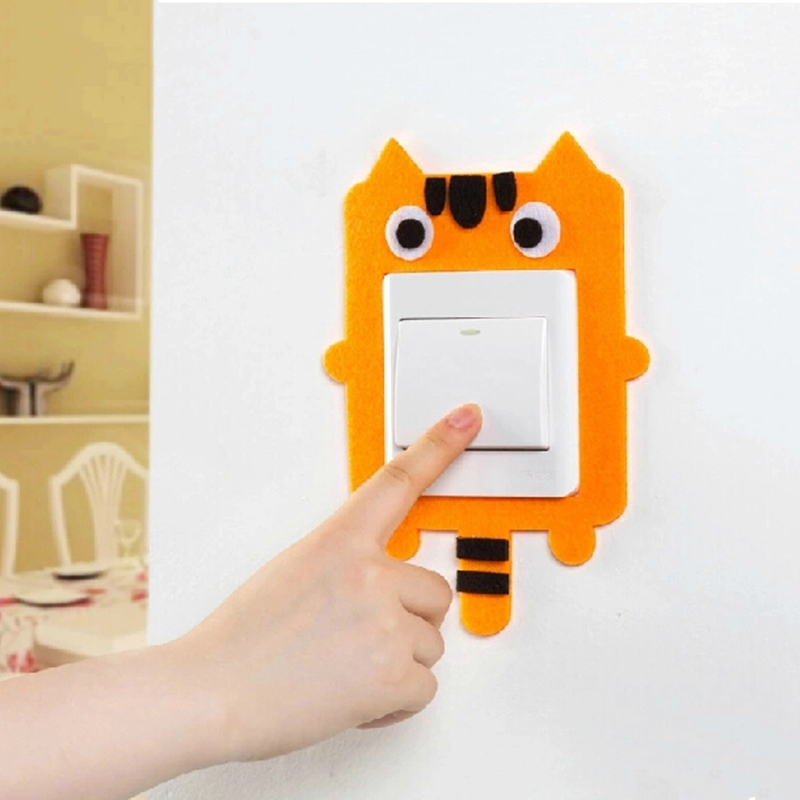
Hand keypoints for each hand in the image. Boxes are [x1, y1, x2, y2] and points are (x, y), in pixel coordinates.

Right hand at [177, 403, 481, 762]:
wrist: (210, 693)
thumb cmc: (241, 638)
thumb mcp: (294, 570)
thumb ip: (346, 563)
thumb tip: (381, 584)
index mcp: (340, 541)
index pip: (399, 480)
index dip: (440, 444)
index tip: (466, 418)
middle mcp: (369, 574)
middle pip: (435, 592)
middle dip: (409, 619)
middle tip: (360, 636)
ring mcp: (384, 622)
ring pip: (431, 644)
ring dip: (397, 662)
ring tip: (345, 669)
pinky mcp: (392, 674)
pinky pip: (424, 687)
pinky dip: (395, 702)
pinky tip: (353, 696)